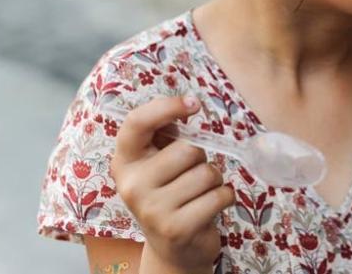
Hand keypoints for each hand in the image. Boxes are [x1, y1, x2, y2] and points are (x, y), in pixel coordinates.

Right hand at [109, 95, 235, 273]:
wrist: (173, 247)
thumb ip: (167, 134)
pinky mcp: (175, 228)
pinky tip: (209, 208)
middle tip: (191, 176)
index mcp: (125, 161)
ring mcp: (151, 209)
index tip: (193, 103)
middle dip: (201, 158)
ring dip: (215, 180)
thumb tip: (189, 103)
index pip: (136, 123)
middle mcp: (131, 185)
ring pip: (208, 172)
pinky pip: (220, 195)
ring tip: (199, 194)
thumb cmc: (171, 193)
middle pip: (188, 149)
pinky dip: (225, 197)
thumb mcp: (160, 162)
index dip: (166, 107)